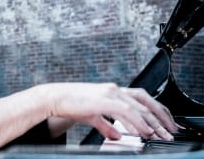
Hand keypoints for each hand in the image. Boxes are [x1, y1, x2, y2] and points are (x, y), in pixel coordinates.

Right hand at [45, 82, 177, 140]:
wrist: (56, 97)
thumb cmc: (71, 104)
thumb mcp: (92, 116)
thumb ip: (106, 125)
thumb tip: (116, 136)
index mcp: (113, 91)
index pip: (141, 98)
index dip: (155, 110)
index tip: (164, 123)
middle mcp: (114, 89)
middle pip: (145, 100)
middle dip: (160, 115)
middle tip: (170, 130)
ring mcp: (109, 93)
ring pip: (138, 106)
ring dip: (151, 121)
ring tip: (160, 134)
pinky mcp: (103, 99)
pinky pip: (125, 110)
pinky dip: (137, 121)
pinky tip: (143, 131)